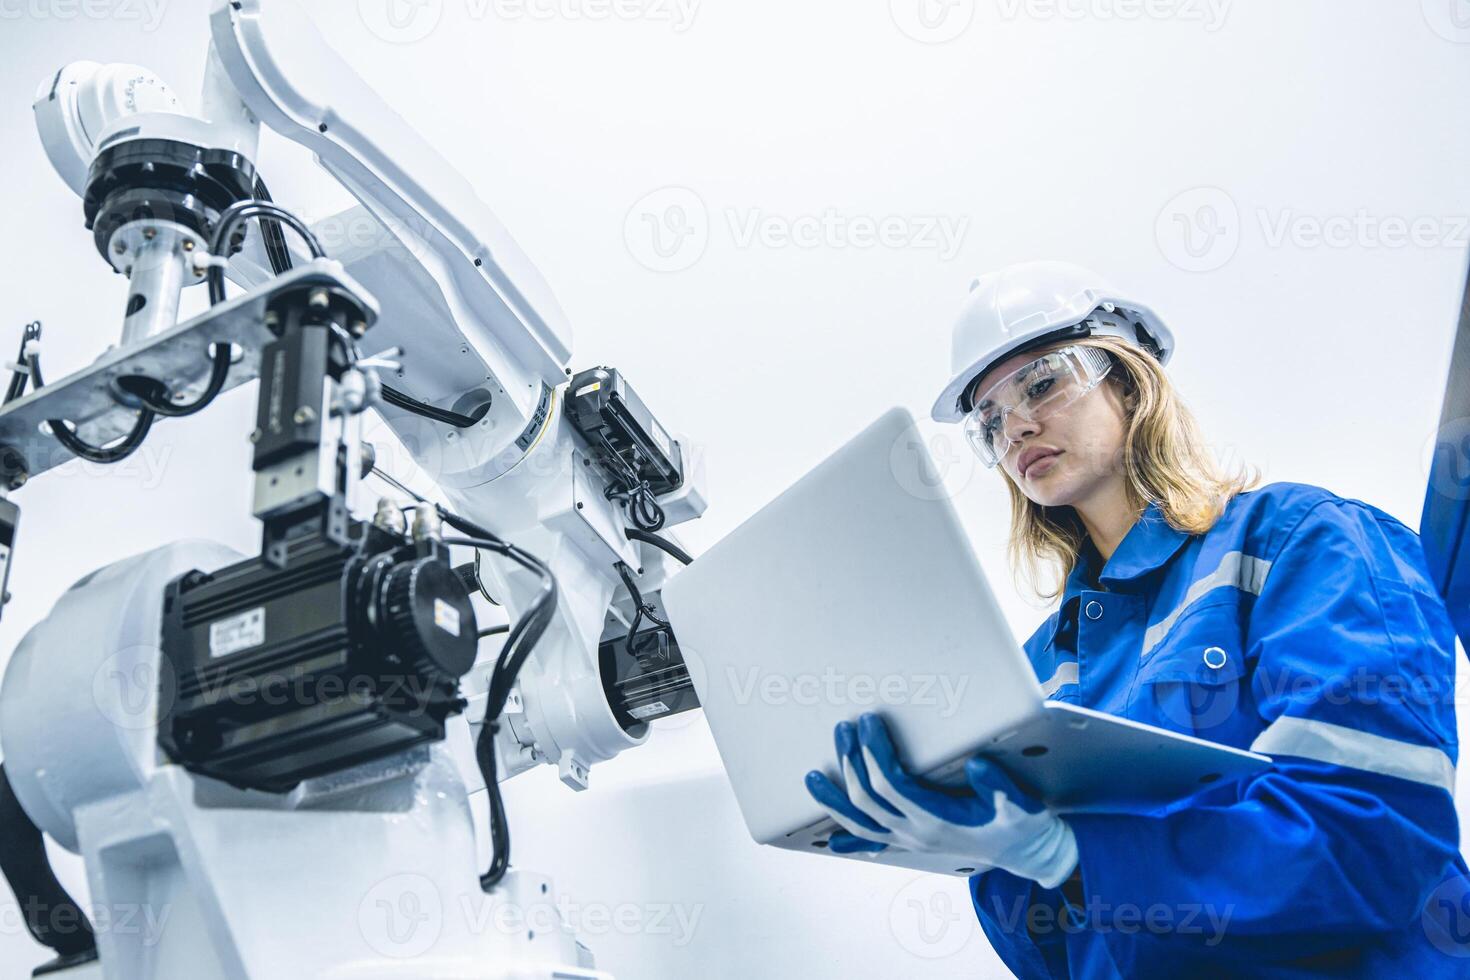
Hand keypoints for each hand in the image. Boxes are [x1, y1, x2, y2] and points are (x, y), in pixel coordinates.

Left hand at [804, 712, 1078, 888]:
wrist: (1028, 853)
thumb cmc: (1023, 824)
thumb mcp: (1022, 804)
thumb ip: (1000, 787)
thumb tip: (977, 766)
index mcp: (937, 819)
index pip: (891, 785)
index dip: (874, 753)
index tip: (868, 722)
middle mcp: (916, 833)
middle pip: (867, 798)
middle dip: (850, 762)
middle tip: (845, 727)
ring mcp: (909, 840)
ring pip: (859, 823)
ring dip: (833, 799)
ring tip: (811, 776)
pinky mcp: (910, 842)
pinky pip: (871, 841)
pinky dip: (847, 836)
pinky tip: (828, 836)